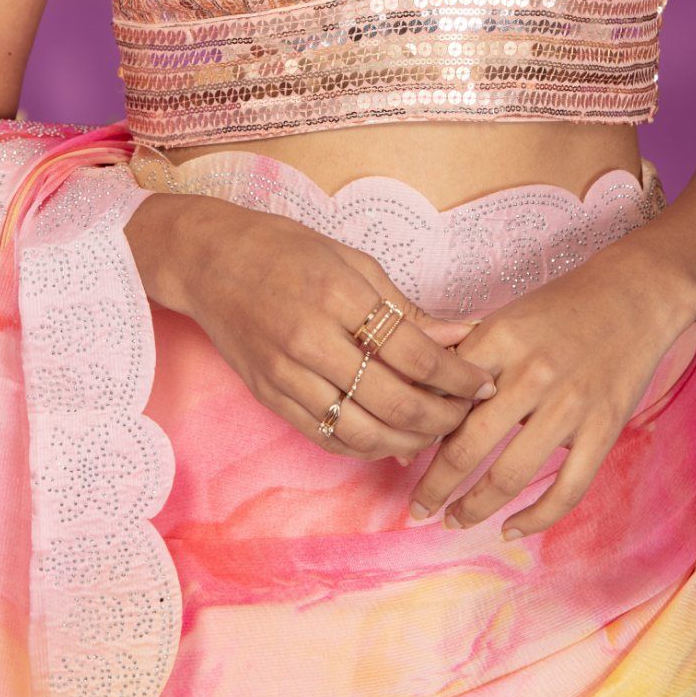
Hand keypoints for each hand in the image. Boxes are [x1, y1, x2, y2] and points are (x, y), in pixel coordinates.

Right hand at [133, 193, 499, 461]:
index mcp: (338, 295)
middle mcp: (311, 340)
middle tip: (469, 413)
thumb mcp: (352, 260)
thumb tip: (460, 336)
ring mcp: (287, 375)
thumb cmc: (286, 249)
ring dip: (410, 440)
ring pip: (364, 433)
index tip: (485, 380)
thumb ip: (405, 307)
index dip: (458, 376)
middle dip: (443, 417)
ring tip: (436, 430)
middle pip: (395, 403)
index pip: (415, 354)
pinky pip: (328, 437)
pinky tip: (392, 438)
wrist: (210, 260)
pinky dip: (367, 446)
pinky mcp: (271, 397)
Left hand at [405, 244, 686, 537]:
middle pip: (469, 445)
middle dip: (436, 486)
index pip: (445, 397)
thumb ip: (466, 358)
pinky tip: (511, 529)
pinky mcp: (604, 429)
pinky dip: (535, 518)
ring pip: (510, 475)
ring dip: (474, 507)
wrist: (633, 295)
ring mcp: (571, 404)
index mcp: (501, 339)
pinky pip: (566, 490)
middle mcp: (533, 373)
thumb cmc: (560, 307)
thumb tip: (423, 405)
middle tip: (418, 508)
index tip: (403, 457)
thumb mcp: (505, 317)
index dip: (418, 433)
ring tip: (454, 521)